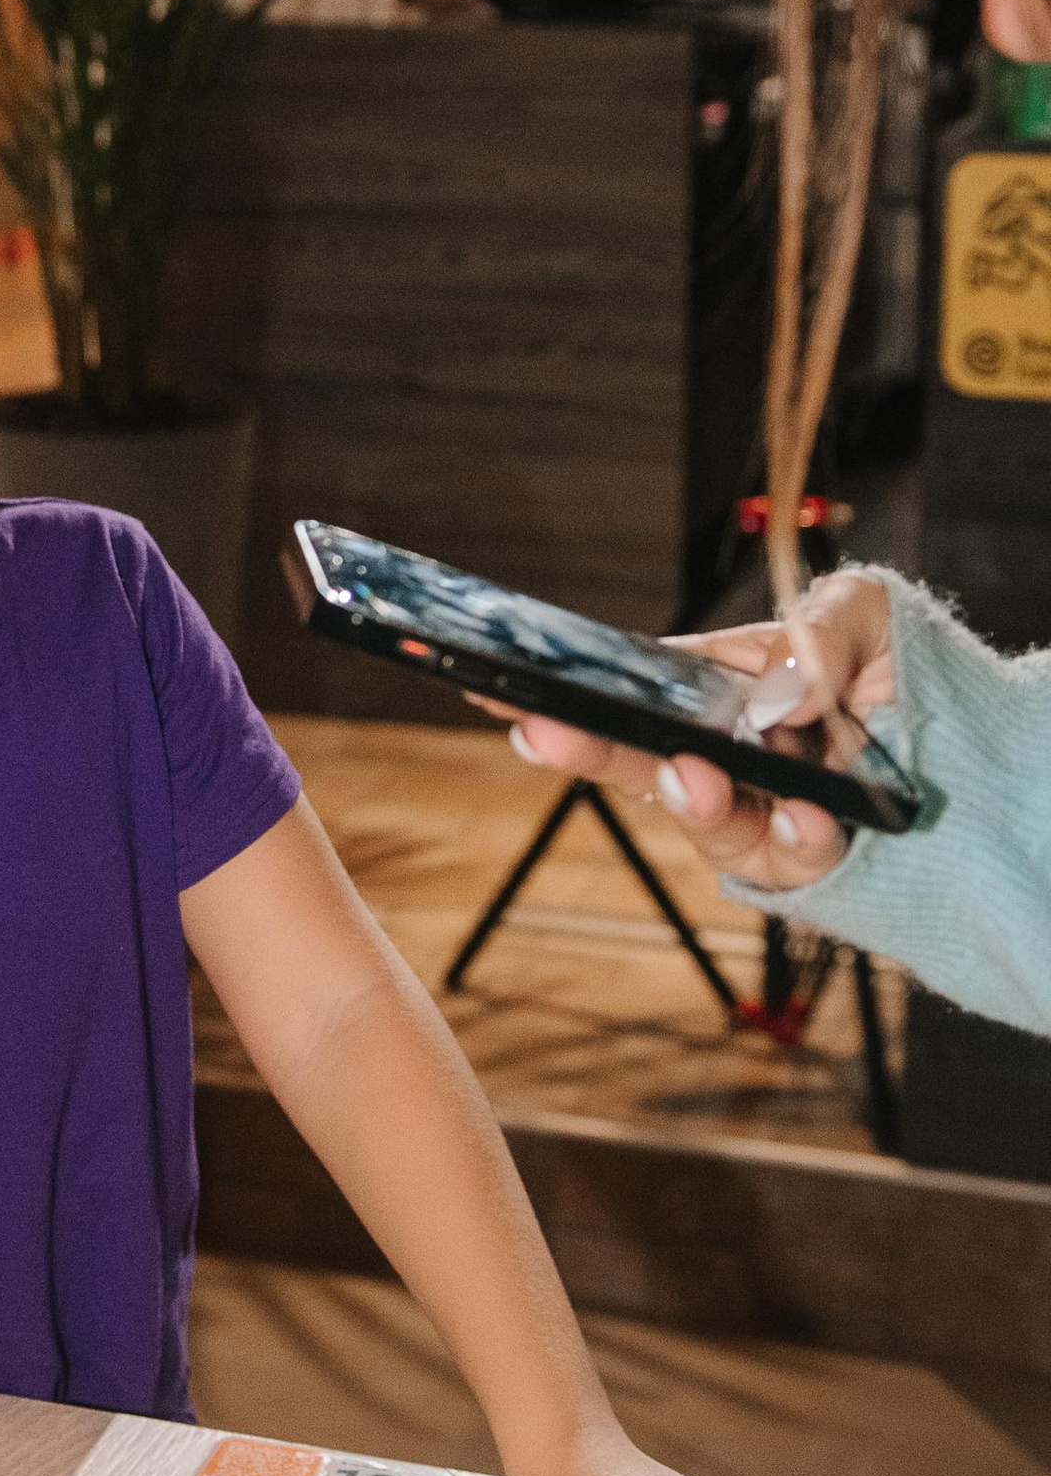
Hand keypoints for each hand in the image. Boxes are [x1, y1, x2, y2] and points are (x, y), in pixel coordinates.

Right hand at [501, 570, 896, 893]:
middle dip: (582, 749)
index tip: (502, 691)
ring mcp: (755, 811)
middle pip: (634, 759)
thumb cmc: (896, 662)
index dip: (558, 694)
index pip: (622, 689)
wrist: (974, 742)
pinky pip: (786, 862)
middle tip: (543, 735)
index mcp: (708, 687)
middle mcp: (716, 754)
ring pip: (703, 822)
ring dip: (696, 803)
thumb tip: (769, 706)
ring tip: (698, 777)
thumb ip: (815, 640)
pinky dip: (796, 840)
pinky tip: (808, 819)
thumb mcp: (861, 614)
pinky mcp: (800, 860)